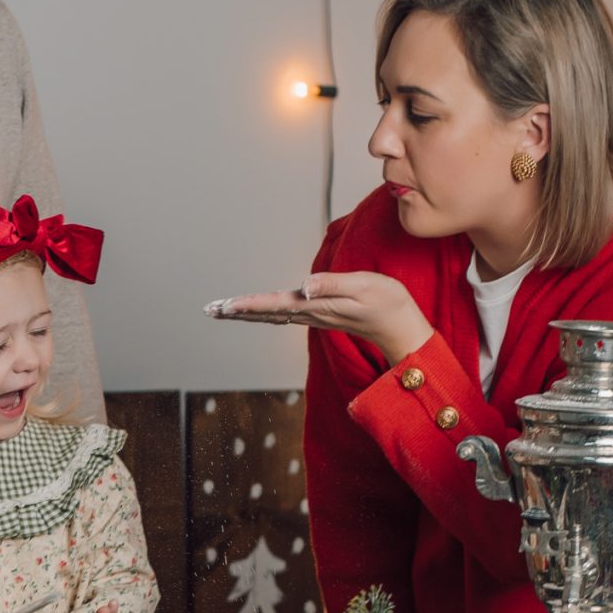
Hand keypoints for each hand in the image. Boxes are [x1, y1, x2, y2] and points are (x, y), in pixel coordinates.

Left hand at [209, 270, 430, 367]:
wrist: (404, 327)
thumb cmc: (389, 303)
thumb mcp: (365, 288)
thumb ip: (333, 286)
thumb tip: (304, 287)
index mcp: (316, 307)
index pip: (274, 304)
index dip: (247, 304)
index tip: (223, 306)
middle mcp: (311, 314)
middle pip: (266, 312)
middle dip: (237, 311)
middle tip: (209, 309)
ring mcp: (315, 316)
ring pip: (272, 314)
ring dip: (246, 312)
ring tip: (223, 309)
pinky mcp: (321, 314)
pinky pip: (284, 313)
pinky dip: (264, 311)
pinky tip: (255, 311)